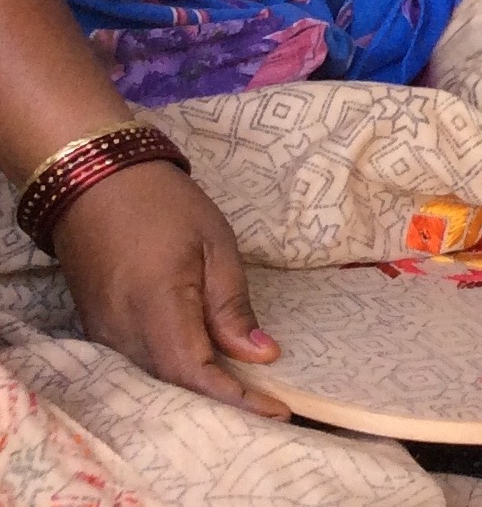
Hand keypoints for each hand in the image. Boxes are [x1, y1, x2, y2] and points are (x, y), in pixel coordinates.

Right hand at [53, 162, 287, 417]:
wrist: (95, 182)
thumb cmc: (164, 205)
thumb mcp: (215, 246)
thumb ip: (233, 307)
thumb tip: (262, 355)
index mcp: (156, 305)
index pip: (194, 371)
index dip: (234, 397)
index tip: (276, 409)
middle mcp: (122, 329)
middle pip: (174, 383)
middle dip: (221, 400)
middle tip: (268, 406)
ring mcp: (104, 330)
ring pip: (155, 376)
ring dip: (198, 388)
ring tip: (244, 392)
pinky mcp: (98, 326)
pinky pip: (138, 361)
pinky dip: (174, 371)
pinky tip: (205, 368)